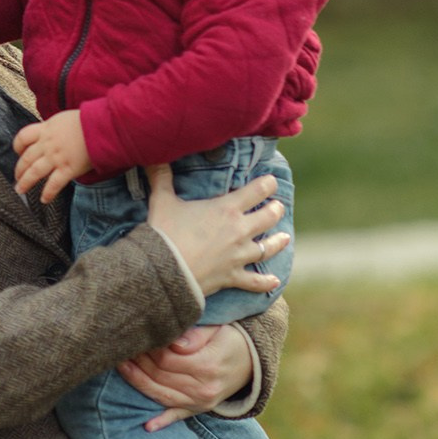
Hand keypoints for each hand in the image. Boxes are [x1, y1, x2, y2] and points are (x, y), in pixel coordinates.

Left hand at [13, 110, 90, 201]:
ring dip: (25, 183)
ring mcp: (57, 157)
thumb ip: (55, 128)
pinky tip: (44, 200)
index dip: (18, 146)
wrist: (102, 126)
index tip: (18, 152)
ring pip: (34, 172)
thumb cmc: (88, 120)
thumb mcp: (64, 118)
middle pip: (26, 158)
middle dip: (19, 170)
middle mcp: (47, 144)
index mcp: (46, 129)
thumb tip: (52, 133)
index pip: (23, 137)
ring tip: (20, 190)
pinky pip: (54, 184)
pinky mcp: (68, 169)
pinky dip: (48, 193)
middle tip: (17, 177)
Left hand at [119, 325, 253, 431]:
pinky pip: (177, 416)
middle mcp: (203, 388)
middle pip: (160, 376)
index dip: (148, 347)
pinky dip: (162, 421)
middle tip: (122, 347)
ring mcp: (201, 402)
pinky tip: (146, 426)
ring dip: (138, 382)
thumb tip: (175, 341)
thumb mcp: (219, 328)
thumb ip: (196, 334)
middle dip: (138, 361)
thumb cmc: (231, 338)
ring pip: (162, 395)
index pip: (166, 358)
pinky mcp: (199, 409)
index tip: (137, 335)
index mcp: (207, 365)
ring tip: (121, 366)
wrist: (254, 361)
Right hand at [145, 165, 286, 298]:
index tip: (272, 182)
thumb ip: (161, 177)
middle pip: (267, 218)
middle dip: (275, 210)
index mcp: (226, 209)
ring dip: (277, 242)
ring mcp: (238, 256)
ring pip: (267, 248)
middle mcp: (239, 231)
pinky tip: (275, 281)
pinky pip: (254, 281)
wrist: (163, 271)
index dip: (267, 185)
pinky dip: (265, 282)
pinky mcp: (232, 277)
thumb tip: (152, 156)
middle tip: (278, 207)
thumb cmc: (164, 233)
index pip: (256, 192)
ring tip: (285, 237)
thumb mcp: (162, 201)